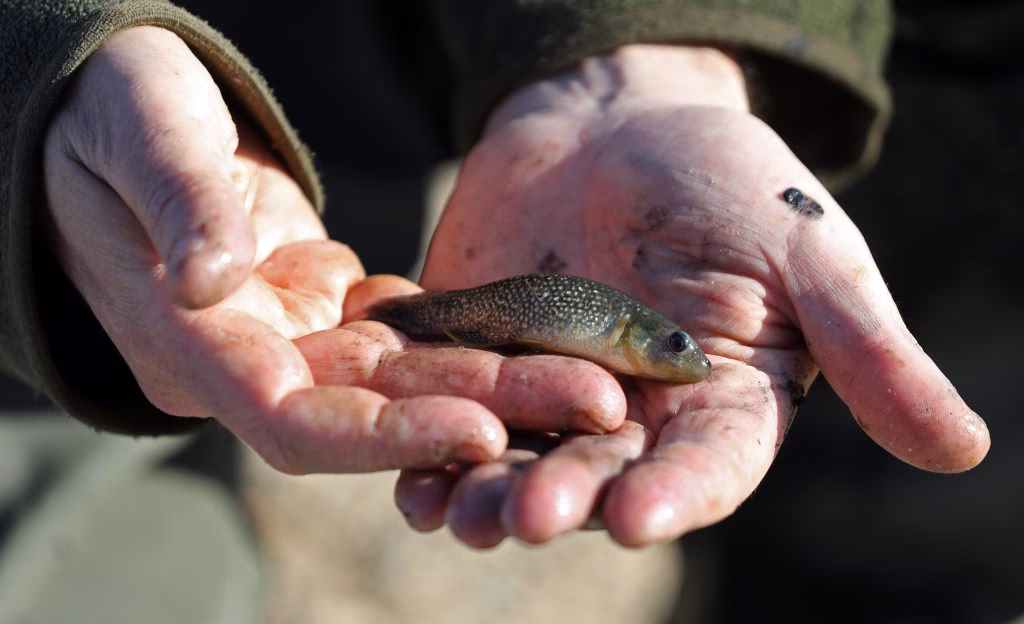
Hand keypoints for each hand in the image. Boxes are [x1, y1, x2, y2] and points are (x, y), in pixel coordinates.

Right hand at [42, 26, 625, 472]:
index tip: (482, 426)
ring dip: (501, 378)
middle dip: (486, 409)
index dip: (386, 435)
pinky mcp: (325, 307)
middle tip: (596, 402)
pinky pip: (410, 336)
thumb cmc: (108, 111)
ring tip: (597, 376)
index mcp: (189, 342)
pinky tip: (549, 332)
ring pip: (409, 378)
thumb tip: (213, 281)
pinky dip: (474, 338)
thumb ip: (176, 201)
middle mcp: (250, 359)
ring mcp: (292, 337)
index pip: (292, 420)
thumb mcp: (136, 130)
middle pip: (377, 412)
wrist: (117, 112)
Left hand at [395, 45, 990, 546]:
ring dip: (489, 492)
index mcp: (723, 401)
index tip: (636, 520)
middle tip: (526, 518)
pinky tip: (407, 473)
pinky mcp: (488, 364)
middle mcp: (638, 416)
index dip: (677, 496)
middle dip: (567, 497)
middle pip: (605, 475)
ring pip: (526, 461)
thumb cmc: (725, 175)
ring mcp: (556, 393)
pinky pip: (461, 415)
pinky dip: (435, 445)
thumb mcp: (806, 248)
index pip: (708, 467)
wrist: (610, 122)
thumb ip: (869, 347)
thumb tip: (965, 450)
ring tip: (455, 514)